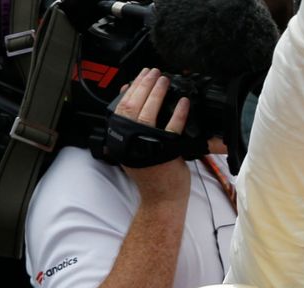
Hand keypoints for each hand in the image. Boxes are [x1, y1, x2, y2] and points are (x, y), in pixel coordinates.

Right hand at [115, 68, 190, 205]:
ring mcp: (144, 147)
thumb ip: (131, 122)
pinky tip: (183, 103)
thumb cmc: (152, 172)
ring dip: (157, 93)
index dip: (132, 87)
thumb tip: (128, 92)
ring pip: (147, 114)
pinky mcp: (164, 153)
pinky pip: (172, 128)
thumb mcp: (135, 145)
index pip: (121, 106)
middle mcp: (128, 142)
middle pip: (132, 106)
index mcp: (119, 138)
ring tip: (165, 81)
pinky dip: (178, 113)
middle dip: (144, 85)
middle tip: (155, 73)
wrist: (162, 198)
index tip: (141, 74)